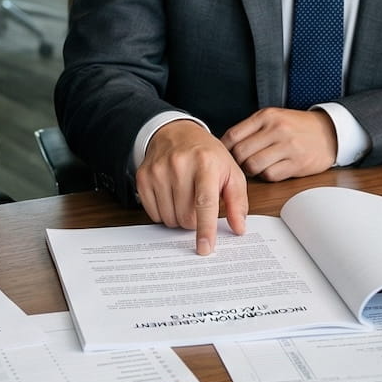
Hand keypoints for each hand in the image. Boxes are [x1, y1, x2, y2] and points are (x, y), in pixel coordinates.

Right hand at [138, 120, 247, 255]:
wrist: (175, 132)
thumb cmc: (207, 155)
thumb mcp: (230, 172)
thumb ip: (238, 201)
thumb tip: (239, 228)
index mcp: (206, 163)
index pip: (205, 203)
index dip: (205, 229)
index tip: (205, 248)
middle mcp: (179, 165)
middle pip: (186, 217)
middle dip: (195, 220)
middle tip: (199, 204)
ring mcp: (158, 171)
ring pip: (169, 219)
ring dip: (179, 217)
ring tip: (185, 197)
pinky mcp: (143, 178)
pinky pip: (154, 214)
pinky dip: (165, 212)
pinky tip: (171, 195)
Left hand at [222, 107, 338, 181]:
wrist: (329, 132)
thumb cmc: (298, 127)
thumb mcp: (274, 117)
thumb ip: (252, 128)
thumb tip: (226, 145)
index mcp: (267, 116)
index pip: (233, 135)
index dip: (225, 149)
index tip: (225, 154)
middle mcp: (277, 129)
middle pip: (241, 153)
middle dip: (238, 162)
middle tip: (242, 163)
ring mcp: (288, 146)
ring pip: (253, 166)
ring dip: (252, 171)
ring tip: (257, 167)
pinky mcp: (296, 163)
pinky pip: (270, 175)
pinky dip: (267, 176)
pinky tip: (272, 169)